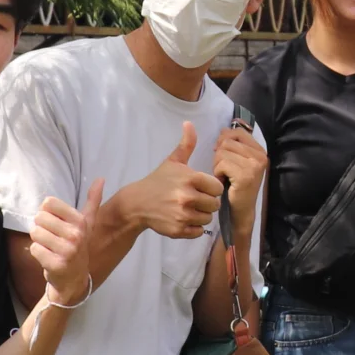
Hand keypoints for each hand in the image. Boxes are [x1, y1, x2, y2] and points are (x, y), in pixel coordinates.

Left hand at [28, 176, 104, 305]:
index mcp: (81, 221)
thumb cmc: (77, 247)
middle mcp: (76, 234)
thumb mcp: (87, 224)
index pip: (48, 204)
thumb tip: (101, 178)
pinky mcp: (56, 264)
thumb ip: (92, 201)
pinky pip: (34, 248)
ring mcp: (67, 250)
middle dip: (42, 228)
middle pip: (39, 218)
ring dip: (39, 241)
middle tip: (52, 239)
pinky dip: (37, 253)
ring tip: (50, 248)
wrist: (74, 280)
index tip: (56, 224)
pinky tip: (47, 258)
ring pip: (35, 233)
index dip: (47, 214)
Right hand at [114, 122, 222, 240]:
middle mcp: (187, 197)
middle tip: (197, 199)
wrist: (137, 203)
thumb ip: (186, 144)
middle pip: (215, 204)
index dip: (212, 188)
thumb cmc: (158, 181)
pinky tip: (185, 219)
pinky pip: (198, 231)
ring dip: (202, 215)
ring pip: (208, 218)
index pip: (217, 187)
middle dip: (208, 202)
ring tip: (190, 209)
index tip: (203, 187)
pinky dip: (194, 228)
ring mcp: (182, 215)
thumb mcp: (173, 161)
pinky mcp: (178, 230)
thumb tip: (189, 123)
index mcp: (190, 179)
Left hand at [213, 124, 266, 217]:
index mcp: (260, 150)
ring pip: (222, 152)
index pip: (238, 132)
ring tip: (223, 176)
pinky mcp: (245, 175)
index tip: (222, 154)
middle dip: (219, 155)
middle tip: (223, 169)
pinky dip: (217, 172)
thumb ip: (234, 145)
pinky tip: (222, 181)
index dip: (224, 140)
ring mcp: (254, 165)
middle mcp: (260, 156)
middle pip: (227, 141)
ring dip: (217, 165)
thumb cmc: (237, 185)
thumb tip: (223, 130)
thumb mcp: (238, 161)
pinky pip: (222, 163)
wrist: (242, 209)